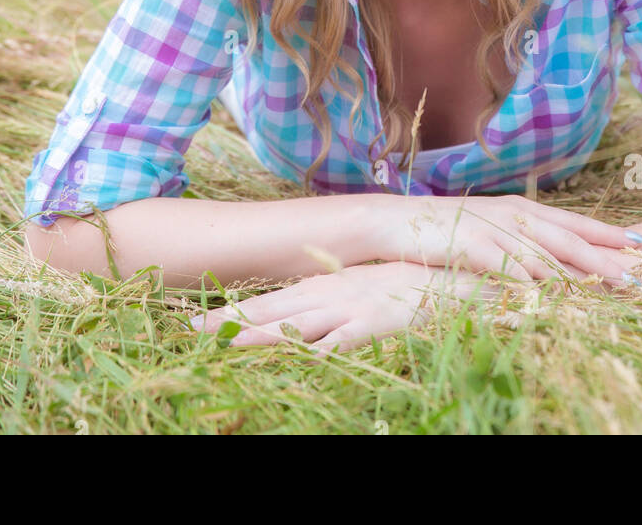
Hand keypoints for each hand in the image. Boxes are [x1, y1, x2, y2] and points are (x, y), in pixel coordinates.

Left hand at [187, 261, 476, 354]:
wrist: (449, 279)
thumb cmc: (404, 288)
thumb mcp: (359, 290)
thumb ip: (328, 303)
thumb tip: (297, 319)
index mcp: (322, 285)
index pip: (268, 300)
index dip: (232, 312)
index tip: (196, 323)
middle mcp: (327, 294)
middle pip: (270, 312)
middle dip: (230, 322)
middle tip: (192, 333)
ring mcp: (347, 310)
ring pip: (294, 326)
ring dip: (259, 337)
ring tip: (225, 347)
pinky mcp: (369, 326)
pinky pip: (335, 344)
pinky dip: (311, 353)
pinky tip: (289, 362)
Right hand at [377, 193, 641, 284]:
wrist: (398, 221)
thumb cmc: (446, 229)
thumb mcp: (490, 229)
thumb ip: (521, 242)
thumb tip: (550, 262)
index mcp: (522, 209)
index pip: (574, 222)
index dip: (608, 233)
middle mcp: (515, 215)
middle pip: (569, 239)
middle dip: (606, 258)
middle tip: (638, 274)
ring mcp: (495, 229)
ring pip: (545, 254)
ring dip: (578, 274)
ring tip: (607, 290)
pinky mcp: (474, 245)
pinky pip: (508, 266)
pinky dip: (529, 281)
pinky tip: (548, 295)